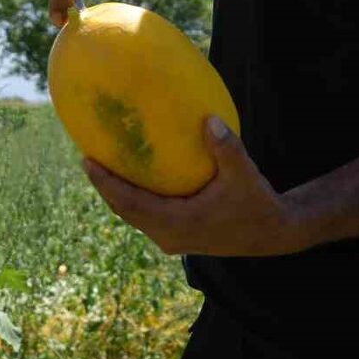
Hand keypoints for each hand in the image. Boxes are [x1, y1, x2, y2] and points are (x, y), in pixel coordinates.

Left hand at [82, 116, 303, 256]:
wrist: (272, 234)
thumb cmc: (257, 203)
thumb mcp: (243, 174)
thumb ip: (226, 148)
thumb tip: (208, 120)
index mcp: (178, 224)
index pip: (130, 204)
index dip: (106, 185)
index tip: (86, 162)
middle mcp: (169, 236)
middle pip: (125, 211)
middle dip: (104, 186)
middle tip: (86, 158)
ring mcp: (173, 239)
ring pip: (134, 216)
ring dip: (117, 193)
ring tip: (102, 165)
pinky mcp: (178, 236)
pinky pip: (146, 216)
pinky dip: (134, 197)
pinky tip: (134, 176)